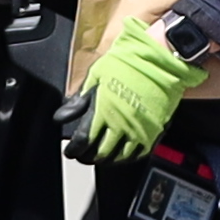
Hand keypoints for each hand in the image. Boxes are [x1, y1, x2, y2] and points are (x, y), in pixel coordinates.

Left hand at [79, 13, 207, 162]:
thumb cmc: (127, 63)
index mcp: (103, 111)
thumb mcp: (95, 76)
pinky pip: (139, 153)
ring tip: (101, 156)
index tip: (70, 150)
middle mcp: (120, 125)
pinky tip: (122, 153)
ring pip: (119, 157)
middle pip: (100, 153)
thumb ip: (78, 100)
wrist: (158, 60)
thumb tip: (61, 117)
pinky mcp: (154, 130)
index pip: (83, 141)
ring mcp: (139, 130)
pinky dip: (128, 157)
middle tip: (83, 155)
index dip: (74, 150)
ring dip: (107, 159)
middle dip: (88, 157)